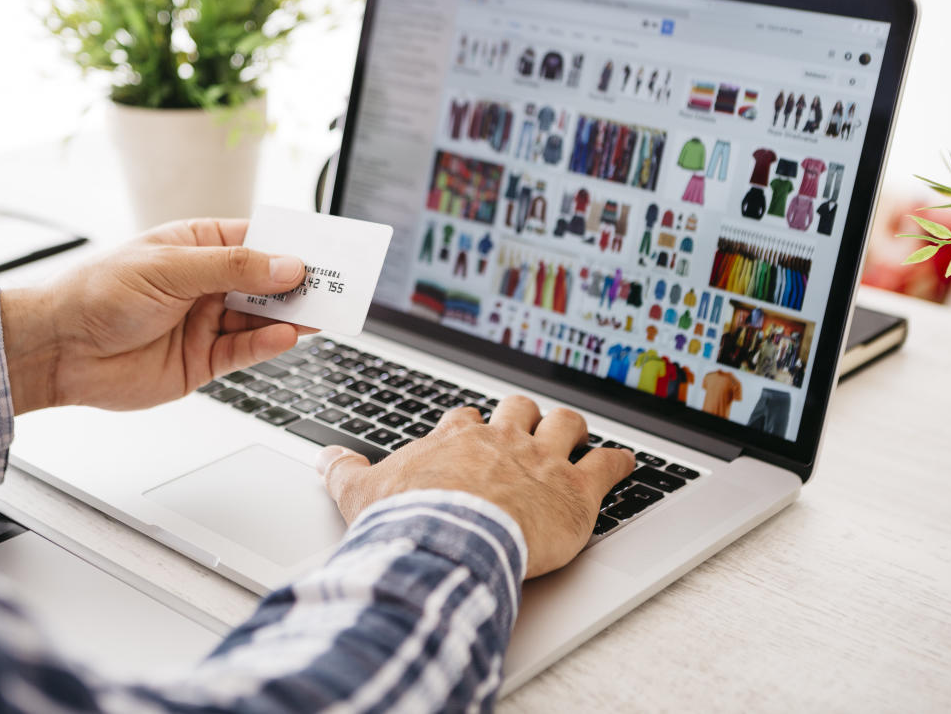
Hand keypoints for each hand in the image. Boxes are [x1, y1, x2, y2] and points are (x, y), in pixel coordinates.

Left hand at [0, 219, 308, 413]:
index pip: (258, 241)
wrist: (58, 350)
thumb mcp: (170, 269)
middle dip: (299, 282)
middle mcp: (207, 284)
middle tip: (335, 284)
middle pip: (267, 281)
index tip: (325, 249)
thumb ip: (233, 269)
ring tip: (320, 312)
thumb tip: (286, 265)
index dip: (292, 245)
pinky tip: (286, 336)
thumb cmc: (98, 293)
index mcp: (198, 246)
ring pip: (262, 318)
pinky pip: (245, 352)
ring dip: (291, 316)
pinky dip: (268, 345)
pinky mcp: (203, 361)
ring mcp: (206, 323)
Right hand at [317, 395, 634, 578]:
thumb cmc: (408, 519)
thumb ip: (343, 471)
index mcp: (456, 438)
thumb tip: (324, 458)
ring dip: (571, 428)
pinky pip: (607, 466)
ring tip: (577, 432)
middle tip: (526, 425)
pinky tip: (626, 463)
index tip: (468, 434)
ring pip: (565, 425)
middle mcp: (502, 440)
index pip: (464, 419)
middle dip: (523, 416)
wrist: (448, 540)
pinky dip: (619, 463)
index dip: (468, 427)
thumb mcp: (361, 493)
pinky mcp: (575, 492)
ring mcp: (542, 462)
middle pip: (519, 410)